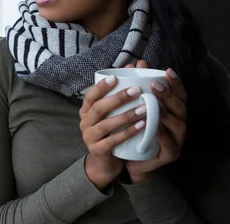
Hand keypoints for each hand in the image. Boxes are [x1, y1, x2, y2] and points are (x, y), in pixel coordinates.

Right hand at [80, 75, 147, 189]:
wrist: (105, 163)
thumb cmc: (110, 133)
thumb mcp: (111, 114)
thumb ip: (118, 93)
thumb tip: (131, 66)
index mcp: (86, 112)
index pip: (90, 96)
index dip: (101, 86)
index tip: (116, 77)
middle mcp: (85, 123)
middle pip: (98, 108)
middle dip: (118, 98)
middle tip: (137, 90)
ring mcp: (90, 137)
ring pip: (106, 124)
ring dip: (126, 115)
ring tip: (144, 109)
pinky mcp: (98, 151)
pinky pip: (113, 140)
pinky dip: (127, 132)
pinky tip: (142, 126)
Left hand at [124, 60, 187, 182]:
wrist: (131, 159)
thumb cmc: (136, 129)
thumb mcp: (135, 107)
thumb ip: (137, 88)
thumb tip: (132, 65)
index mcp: (173, 111)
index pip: (179, 94)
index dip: (175, 83)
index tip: (166, 70)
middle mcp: (179, 124)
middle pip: (180, 107)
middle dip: (168, 95)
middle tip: (154, 85)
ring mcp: (177, 140)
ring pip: (178, 125)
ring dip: (166, 114)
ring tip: (154, 105)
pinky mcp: (170, 154)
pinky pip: (168, 143)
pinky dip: (161, 134)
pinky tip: (153, 125)